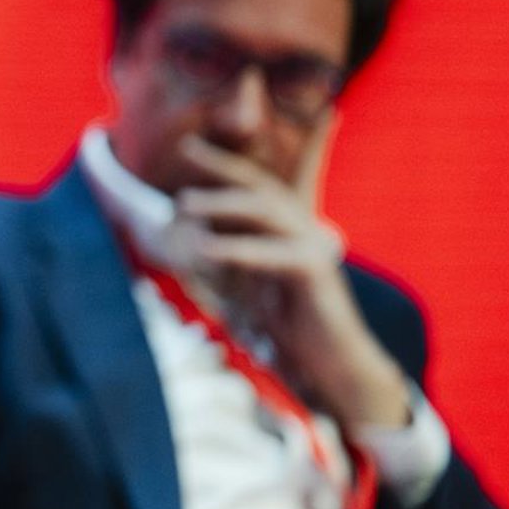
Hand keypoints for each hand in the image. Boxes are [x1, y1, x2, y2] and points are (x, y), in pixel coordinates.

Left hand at [170, 122, 408, 431]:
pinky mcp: (317, 274)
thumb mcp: (244, 284)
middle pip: (260, 186)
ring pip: (266, 211)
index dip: (221, 162)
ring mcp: (312, 248)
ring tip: (182, 204)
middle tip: (184, 152)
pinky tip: (208, 250)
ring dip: (222, 203)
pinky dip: (240, 251)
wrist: (329, 365)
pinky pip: (276, 255)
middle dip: (220, 167)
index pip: (252, 185)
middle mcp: (302, 229)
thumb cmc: (286, 326)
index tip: (187, 143)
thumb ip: (220, 254)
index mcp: (284, 229)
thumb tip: (179, 229)